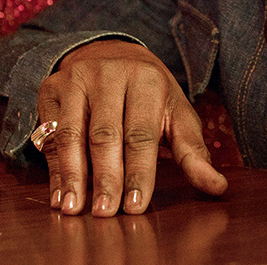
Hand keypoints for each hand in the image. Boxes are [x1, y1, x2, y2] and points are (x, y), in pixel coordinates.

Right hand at [35, 40, 227, 216]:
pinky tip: (59, 194)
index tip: (136, 205)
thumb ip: (193, 152)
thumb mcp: (176, 114)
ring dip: (72, 175)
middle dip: (106, 177)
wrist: (112, 53)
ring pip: (71, 133)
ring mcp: (76, 79)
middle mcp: (109, 74)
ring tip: (74, 208)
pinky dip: (53, 167)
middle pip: (105, 135)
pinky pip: (49, 132)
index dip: (138, 171)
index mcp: (146, 79)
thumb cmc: (149, 95)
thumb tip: (217, 187)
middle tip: (106, 213)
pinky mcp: (51, 88)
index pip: (141, 133)